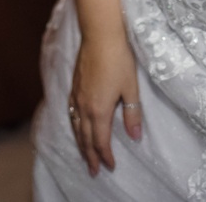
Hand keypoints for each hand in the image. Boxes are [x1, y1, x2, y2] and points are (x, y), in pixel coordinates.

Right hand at [68, 33, 141, 176]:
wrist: (100, 35)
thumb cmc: (119, 59)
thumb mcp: (131, 88)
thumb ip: (132, 114)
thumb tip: (135, 137)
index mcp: (99, 110)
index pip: (100, 140)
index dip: (105, 155)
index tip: (110, 166)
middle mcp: (84, 106)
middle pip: (85, 138)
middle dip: (90, 156)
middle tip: (94, 170)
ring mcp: (76, 96)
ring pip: (75, 127)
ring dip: (80, 143)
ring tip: (85, 155)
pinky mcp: (74, 86)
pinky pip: (70, 113)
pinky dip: (73, 126)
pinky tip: (76, 126)